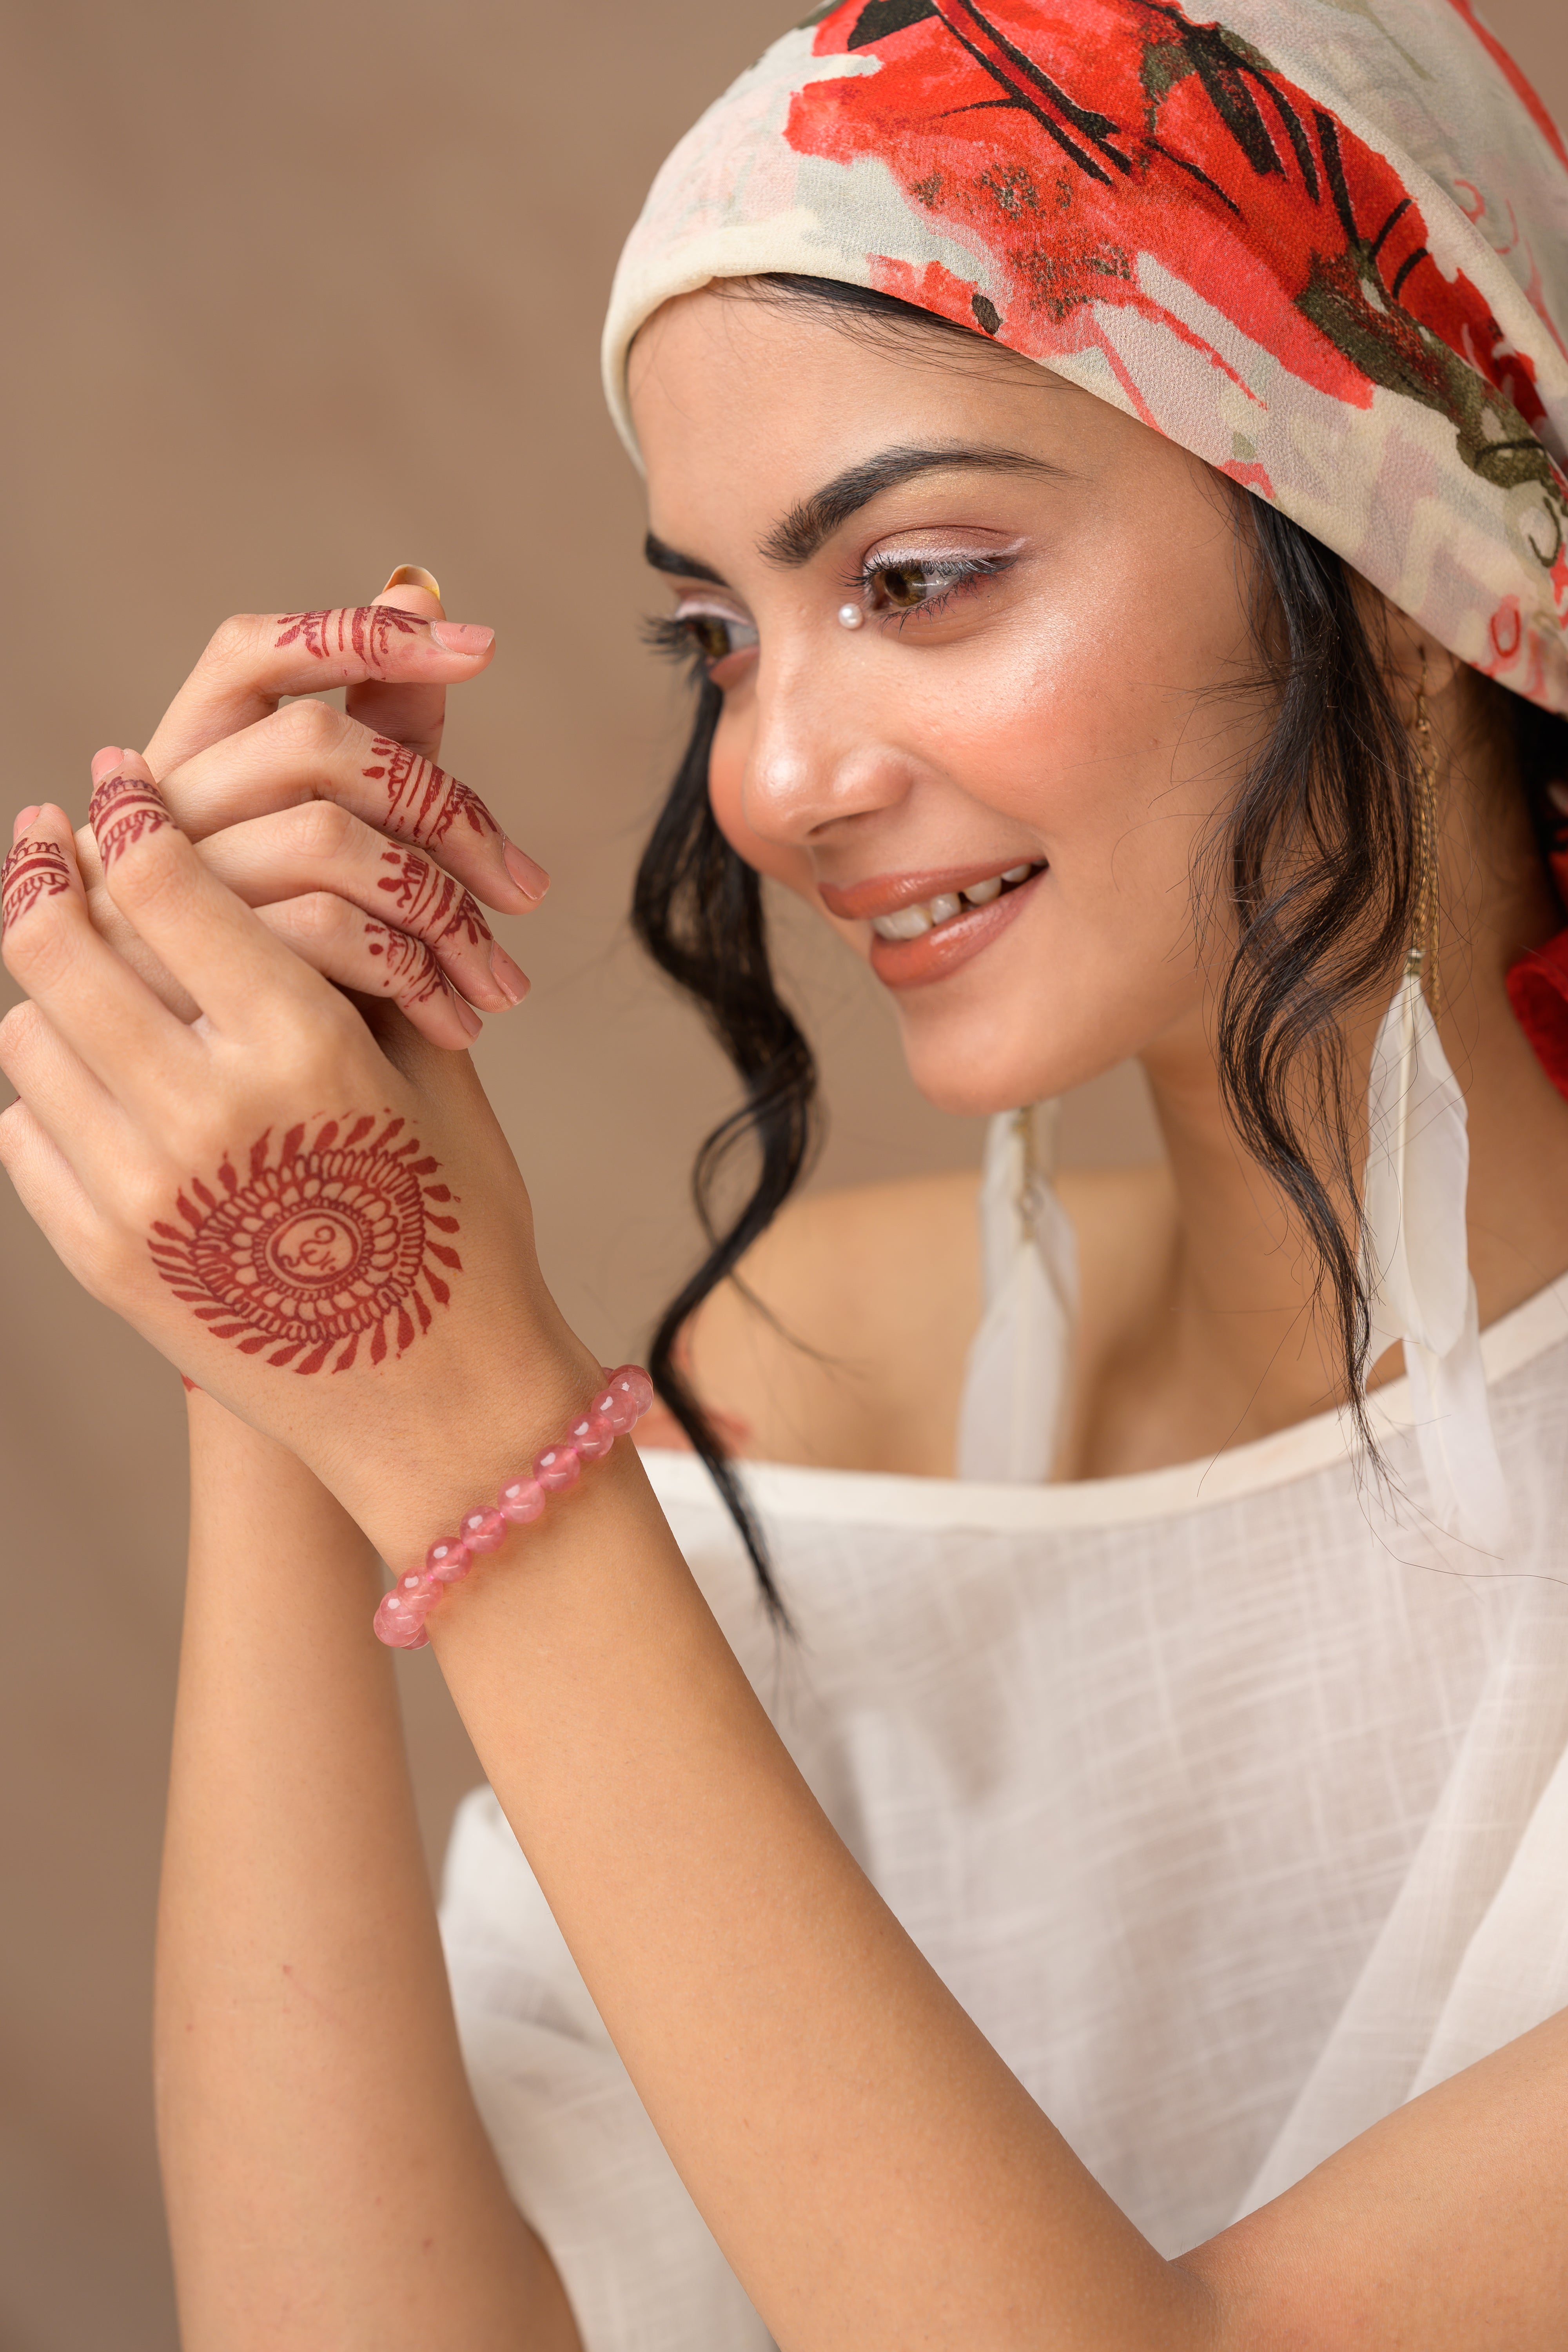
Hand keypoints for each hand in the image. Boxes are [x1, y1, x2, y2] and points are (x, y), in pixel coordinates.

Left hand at [0, 770, 596, 1551]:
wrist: (442, 1405)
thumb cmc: (458, 1224)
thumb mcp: (432, 1069)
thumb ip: (348, 957)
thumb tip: (276, 847)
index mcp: (303, 1050)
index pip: (164, 881)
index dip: (131, 810)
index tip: (118, 778)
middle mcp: (204, 1113)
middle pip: (56, 942)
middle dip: (42, 872)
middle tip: (45, 839)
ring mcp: (140, 1195)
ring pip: (23, 1034)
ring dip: (45, 988)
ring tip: (79, 971)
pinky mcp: (101, 1260)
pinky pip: (23, 1132)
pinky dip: (45, 1089)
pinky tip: (95, 1079)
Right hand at [64, 569, 548, 1051]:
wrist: (206, 1106)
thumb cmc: (275, 952)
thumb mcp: (331, 833)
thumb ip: (374, 721)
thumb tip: (417, 585)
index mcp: (185, 756)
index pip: (251, 649)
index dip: (363, 635)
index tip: (482, 649)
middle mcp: (160, 805)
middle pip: (322, 746)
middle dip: (448, 811)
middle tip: (529, 892)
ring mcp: (164, 883)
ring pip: (332, 841)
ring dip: (445, 912)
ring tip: (504, 985)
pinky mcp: (190, 966)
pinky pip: (326, 932)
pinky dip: (410, 971)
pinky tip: (455, 1021)